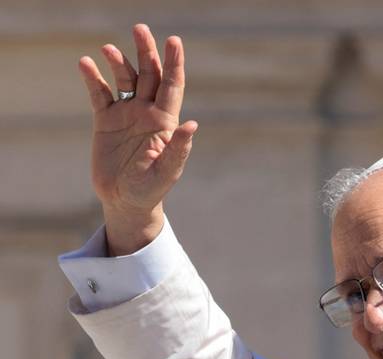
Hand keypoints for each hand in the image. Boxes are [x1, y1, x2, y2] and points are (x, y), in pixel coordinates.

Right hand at [78, 24, 197, 254]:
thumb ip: (178, 149)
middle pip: (149, 74)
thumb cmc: (150, 190)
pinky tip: (86, 64)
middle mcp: (147, 112)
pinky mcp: (106, 121)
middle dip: (147, 52)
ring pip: (125, 80)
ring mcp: (126, 114)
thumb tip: (192, 125)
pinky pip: (99, 94)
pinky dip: (93, 78)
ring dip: (119, 62)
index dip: (175, 64)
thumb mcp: (166, 173)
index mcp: (165, 122)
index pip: (172, 86)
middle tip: (141, 29)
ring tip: (109, 49)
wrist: (125, 201)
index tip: (175, 41)